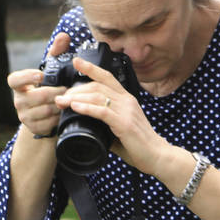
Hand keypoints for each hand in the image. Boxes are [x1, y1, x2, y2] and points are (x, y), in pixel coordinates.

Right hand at [7, 31, 70, 137]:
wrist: (45, 117)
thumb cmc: (47, 88)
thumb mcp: (50, 71)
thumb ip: (56, 53)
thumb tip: (64, 36)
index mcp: (17, 85)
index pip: (15, 80)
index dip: (26, 77)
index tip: (40, 75)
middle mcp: (18, 101)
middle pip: (38, 96)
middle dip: (55, 92)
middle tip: (67, 89)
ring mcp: (24, 116)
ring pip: (46, 110)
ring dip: (59, 106)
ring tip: (68, 101)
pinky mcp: (33, 128)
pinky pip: (49, 123)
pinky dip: (59, 118)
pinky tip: (64, 113)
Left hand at [54, 53, 170, 174]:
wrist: (158, 157)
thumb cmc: (140, 147)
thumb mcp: (121, 131)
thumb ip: (106, 126)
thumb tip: (90, 129)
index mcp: (126, 100)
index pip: (107, 77)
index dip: (91, 68)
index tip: (76, 61)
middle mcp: (127, 101)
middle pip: (97, 85)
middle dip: (75, 89)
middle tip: (61, 96)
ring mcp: (126, 110)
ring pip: (97, 95)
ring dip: (76, 97)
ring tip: (62, 102)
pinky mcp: (124, 123)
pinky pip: (102, 111)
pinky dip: (86, 108)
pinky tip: (74, 107)